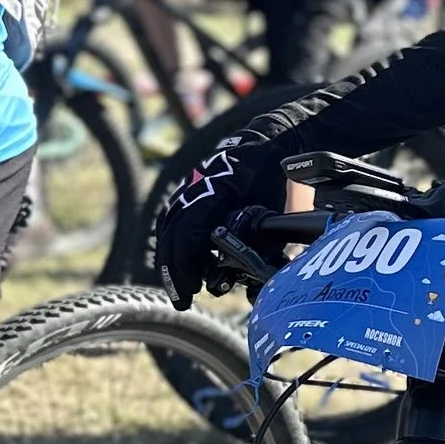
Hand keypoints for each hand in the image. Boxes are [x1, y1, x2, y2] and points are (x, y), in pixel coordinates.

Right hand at [156, 125, 292, 306]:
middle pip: (173, 235)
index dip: (186, 267)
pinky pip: (173, 217)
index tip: (191, 290)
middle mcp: (198, 188)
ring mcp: (191, 186)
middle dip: (175, 270)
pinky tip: (182, 260)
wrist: (271, 145)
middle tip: (183, 297)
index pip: (189, 235)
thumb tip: (252, 280)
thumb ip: (262, 244)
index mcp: (217, 192)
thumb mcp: (275, 213)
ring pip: (169, 226)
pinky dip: (173, 241)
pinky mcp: (191, 189)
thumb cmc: (275, 180)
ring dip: (172, 258)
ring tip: (181, 283)